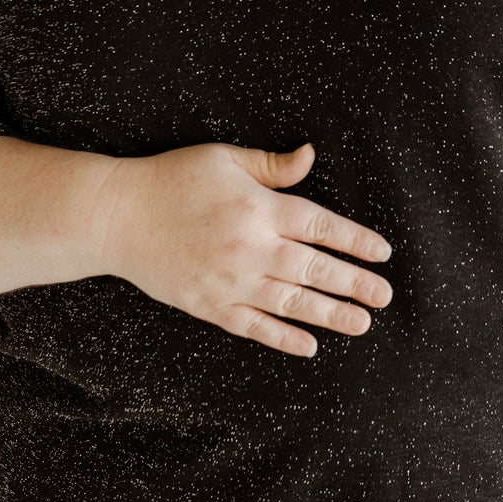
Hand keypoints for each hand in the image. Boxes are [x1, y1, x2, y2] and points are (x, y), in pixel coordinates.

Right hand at [94, 139, 392, 357]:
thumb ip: (272, 166)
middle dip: (354, 283)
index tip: (382, 253)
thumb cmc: (172, 180)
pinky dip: (283, 337)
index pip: (321, 226)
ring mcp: (231, 282)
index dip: (355, 241)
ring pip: (292, 302)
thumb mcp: (225, 159)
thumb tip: (311, 156)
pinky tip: (308, 345)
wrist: (118, 217)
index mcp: (259, 209)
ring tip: (362, 323)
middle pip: (315, 269)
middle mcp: (252, 248)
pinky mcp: (210, 305)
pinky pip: (255, 327)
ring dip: (330, 314)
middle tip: (384, 296)